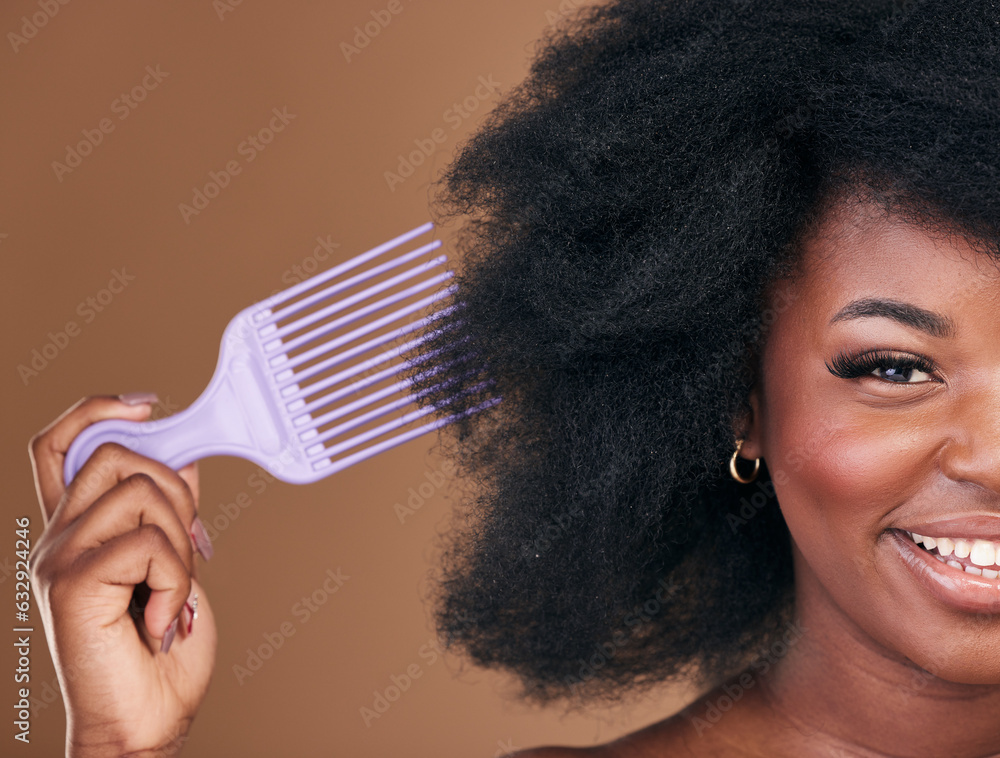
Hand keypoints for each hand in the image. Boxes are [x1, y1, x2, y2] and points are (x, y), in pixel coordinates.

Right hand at [28, 396, 216, 756]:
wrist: (146, 722)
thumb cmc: (161, 651)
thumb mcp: (175, 563)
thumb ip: (168, 512)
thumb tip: (183, 457)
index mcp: (77, 531)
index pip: (60, 446)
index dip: (97, 411)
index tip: (147, 407)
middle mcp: (57, 539)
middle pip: (116, 455)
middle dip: (176, 489)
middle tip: (186, 547)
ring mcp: (58, 559)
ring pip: (143, 490)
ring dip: (183, 540)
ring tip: (174, 589)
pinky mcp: (73, 583)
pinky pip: (150, 541)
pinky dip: (178, 577)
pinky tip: (164, 617)